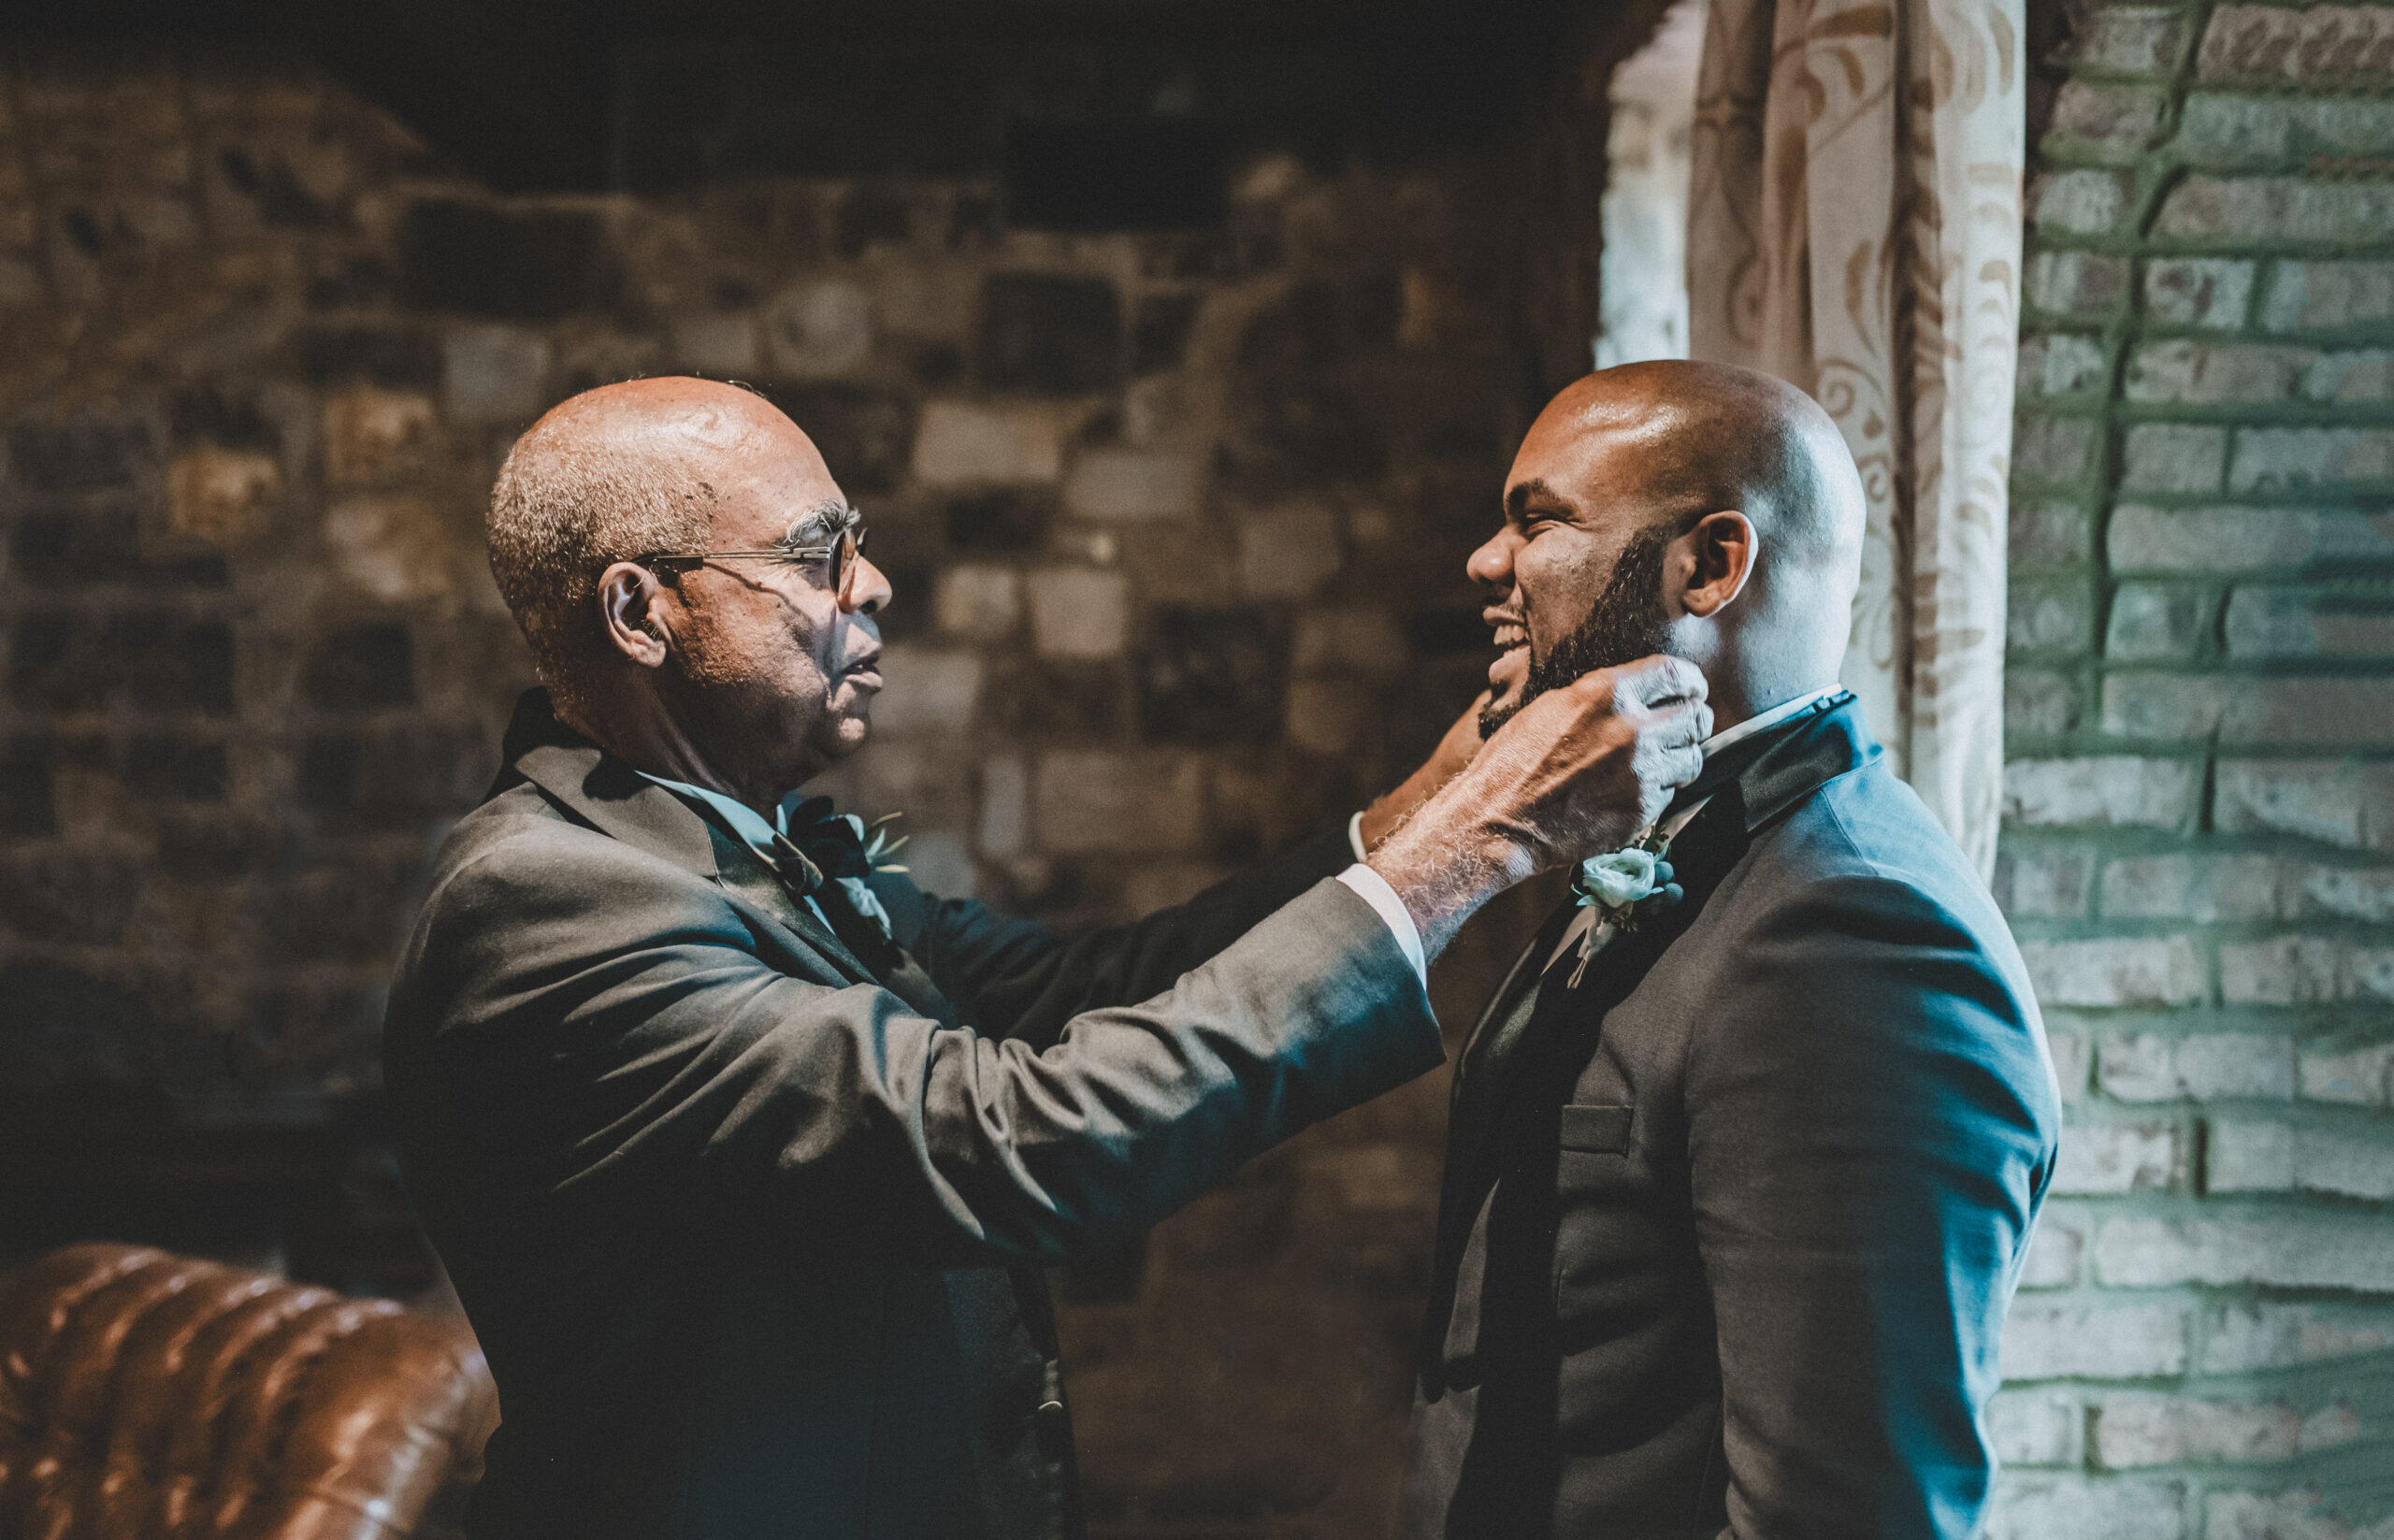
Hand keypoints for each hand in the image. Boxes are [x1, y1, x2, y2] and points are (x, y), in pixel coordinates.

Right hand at [1367, 655, 1710, 957]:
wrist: (1499, 820)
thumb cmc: (1515, 761)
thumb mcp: (1553, 706)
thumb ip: (1603, 696)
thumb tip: (1639, 692)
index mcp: (1608, 693)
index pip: (1676, 675)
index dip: (1691, 682)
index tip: (1692, 690)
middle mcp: (1632, 729)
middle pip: (1696, 717)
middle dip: (1694, 720)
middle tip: (1685, 727)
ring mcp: (1641, 773)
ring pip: (1691, 758)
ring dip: (1680, 758)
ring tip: (1657, 762)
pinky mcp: (1641, 810)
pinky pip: (1669, 793)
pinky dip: (1658, 790)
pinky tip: (1628, 790)